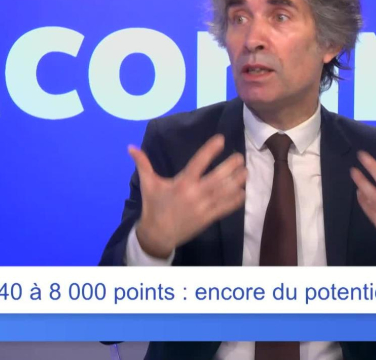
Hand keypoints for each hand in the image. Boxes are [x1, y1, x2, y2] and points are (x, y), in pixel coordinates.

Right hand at [129, 134, 246, 258]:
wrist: (157, 235)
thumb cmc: (153, 207)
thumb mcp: (148, 185)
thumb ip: (143, 164)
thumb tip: (130, 147)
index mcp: (181, 183)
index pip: (198, 163)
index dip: (210, 151)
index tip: (221, 139)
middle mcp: (194, 194)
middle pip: (217, 178)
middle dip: (230, 167)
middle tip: (240, 157)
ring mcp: (203, 207)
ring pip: (224, 192)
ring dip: (236, 182)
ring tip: (246, 171)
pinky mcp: (208, 218)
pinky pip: (225, 208)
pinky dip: (235, 200)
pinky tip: (243, 192)